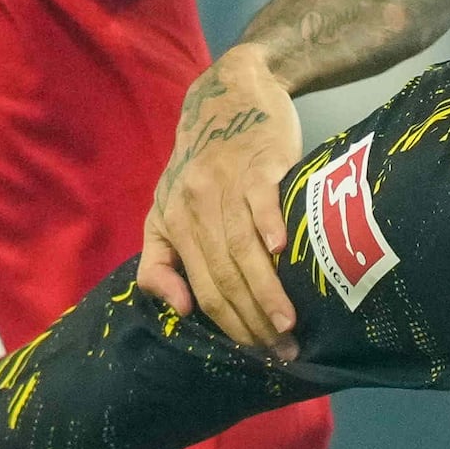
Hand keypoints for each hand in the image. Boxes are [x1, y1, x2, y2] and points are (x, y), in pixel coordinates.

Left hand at [138, 44, 301, 349]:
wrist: (230, 94)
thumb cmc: (202, 164)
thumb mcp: (166, 209)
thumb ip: (160, 261)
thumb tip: (179, 309)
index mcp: (174, 222)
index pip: (201, 287)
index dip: (227, 325)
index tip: (254, 354)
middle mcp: (195, 205)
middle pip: (223, 275)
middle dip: (251, 320)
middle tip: (280, 351)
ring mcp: (226, 183)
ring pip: (243, 249)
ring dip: (266, 291)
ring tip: (289, 324)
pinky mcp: (258, 162)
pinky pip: (262, 200)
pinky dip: (270, 225)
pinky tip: (283, 252)